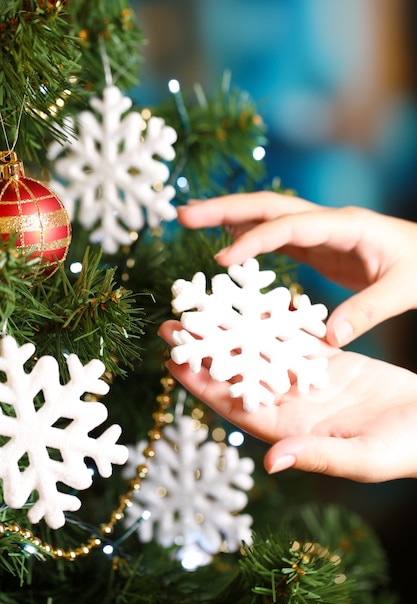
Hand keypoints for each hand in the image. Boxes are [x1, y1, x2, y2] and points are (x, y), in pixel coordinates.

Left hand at [159, 320, 416, 482]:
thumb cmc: (406, 450)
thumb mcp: (361, 458)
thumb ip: (316, 456)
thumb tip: (271, 462)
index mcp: (292, 429)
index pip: (236, 406)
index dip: (203, 386)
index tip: (172, 363)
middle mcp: (292, 403)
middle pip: (239, 372)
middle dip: (207, 350)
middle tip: (174, 323)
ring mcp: (308, 380)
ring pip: (262, 349)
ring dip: (233, 328)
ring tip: (204, 303)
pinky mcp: (329, 361)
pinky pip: (294, 336)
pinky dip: (273, 318)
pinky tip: (253, 300)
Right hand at [178, 192, 416, 346]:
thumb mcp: (403, 289)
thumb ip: (368, 311)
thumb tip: (330, 338)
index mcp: (346, 225)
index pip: (291, 226)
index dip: (255, 240)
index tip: (223, 260)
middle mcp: (327, 221)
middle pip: (269, 207)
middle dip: (225, 208)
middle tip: (184, 214)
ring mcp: (320, 231)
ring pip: (267, 216)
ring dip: (229, 216)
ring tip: (191, 218)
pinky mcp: (318, 245)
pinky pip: (276, 236)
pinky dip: (248, 236)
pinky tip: (227, 243)